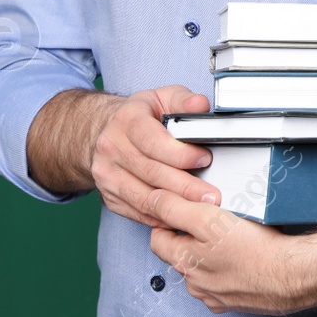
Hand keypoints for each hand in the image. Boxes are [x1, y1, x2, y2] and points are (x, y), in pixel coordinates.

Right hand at [89, 85, 221, 228]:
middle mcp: (111, 148)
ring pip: (143, 197)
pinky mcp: (109, 196)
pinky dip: (161, 218)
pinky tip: (182, 217)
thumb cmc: (141, 115)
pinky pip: (137, 212)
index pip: (153, 141)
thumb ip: (184, 100)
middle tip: (211, 195)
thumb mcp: (162, 97)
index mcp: (126, 121)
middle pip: (151, 173)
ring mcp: (107, 175)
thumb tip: (200, 105)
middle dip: (185, 186)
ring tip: (201, 209)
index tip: (205, 159)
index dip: (181, 153)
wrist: (104, 132)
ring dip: (175, 206)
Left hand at [147, 189, 316, 314]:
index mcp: (185, 263)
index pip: (158, 239)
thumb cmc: (256, 249)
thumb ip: (177, 209)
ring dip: (213, 255)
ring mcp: (217, 296)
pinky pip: (227, 282)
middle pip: (182, 255)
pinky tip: (247, 256)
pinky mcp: (239, 301)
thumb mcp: (209, 219)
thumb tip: (154, 200)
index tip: (181, 208)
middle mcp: (196, 284)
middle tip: (214, 219)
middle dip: (192, 238)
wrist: (293, 275)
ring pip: (205, 270)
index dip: (167, 220)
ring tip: (235, 236)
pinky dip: (232, 270)